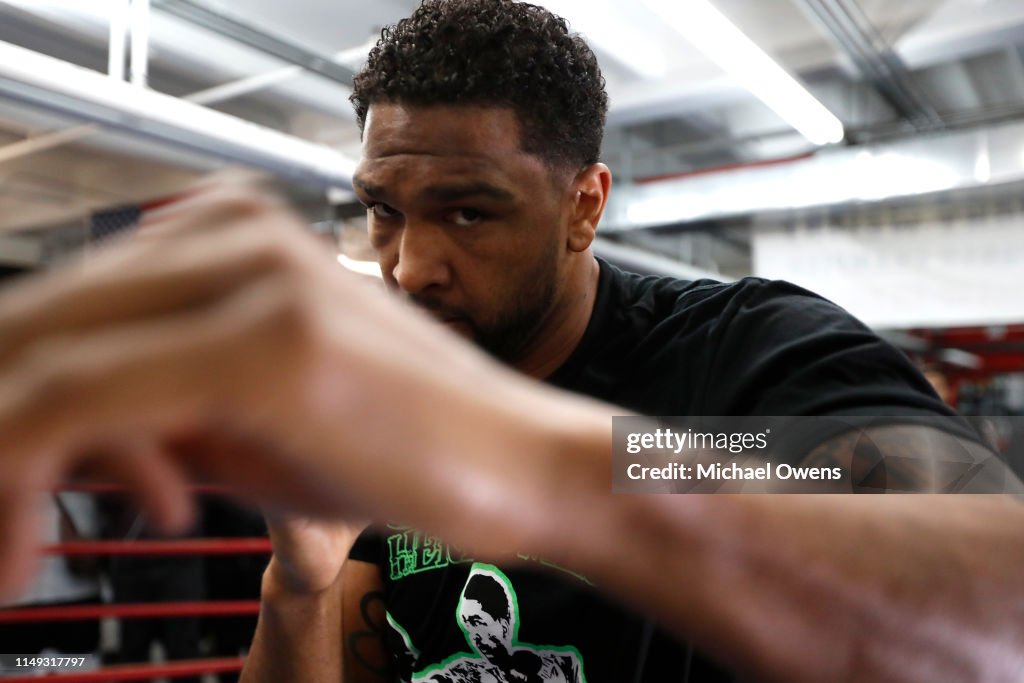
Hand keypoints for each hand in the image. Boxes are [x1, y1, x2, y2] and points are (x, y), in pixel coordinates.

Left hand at [0, 177, 578, 598]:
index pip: (66, 303)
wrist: (523, 463)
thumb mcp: (252, 424)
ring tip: (22, 547)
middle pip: (36, 318)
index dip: (12, 398)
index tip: (13, 485)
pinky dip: (25, 475)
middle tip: (2, 529)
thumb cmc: (405, 446)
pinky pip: (72, 401)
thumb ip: (149, 414)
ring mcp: (253, 279)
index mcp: (239, 233)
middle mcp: (238, 234)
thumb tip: (49, 438)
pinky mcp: (264, 344)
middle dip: (0, 431)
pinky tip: (60, 538)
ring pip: (36, 358)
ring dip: (7, 461)